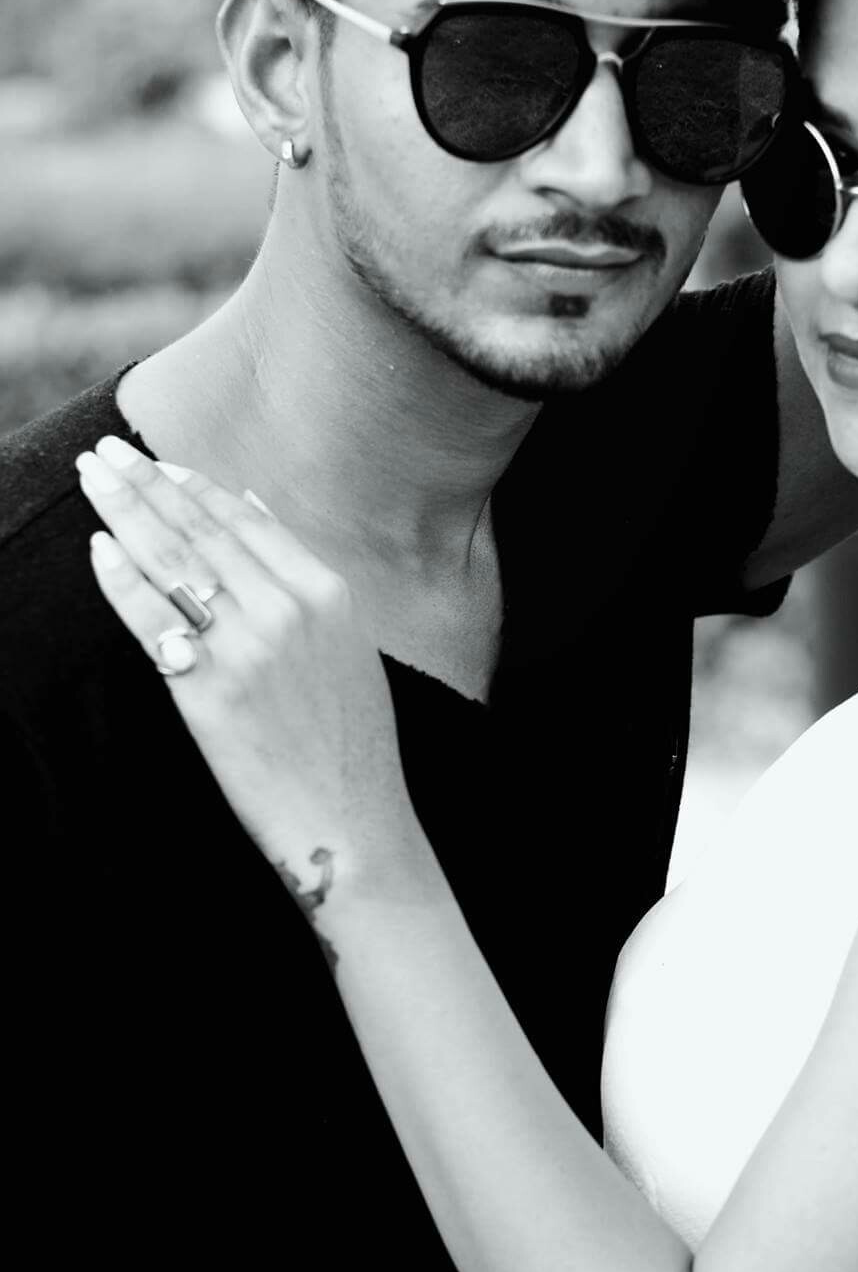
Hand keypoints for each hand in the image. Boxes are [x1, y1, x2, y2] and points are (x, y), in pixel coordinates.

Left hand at [78, 436, 425, 906]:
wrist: (352, 820)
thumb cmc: (351, 738)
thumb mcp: (348, 641)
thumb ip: (302, 572)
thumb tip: (254, 501)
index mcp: (327, 591)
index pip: (244, 518)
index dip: (192, 484)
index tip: (154, 462)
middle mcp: (286, 609)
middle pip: (200, 529)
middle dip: (144, 483)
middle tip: (104, 451)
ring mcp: (246, 648)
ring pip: (171, 562)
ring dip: (123, 512)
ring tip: (90, 478)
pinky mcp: (209, 690)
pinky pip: (152, 621)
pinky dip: (120, 581)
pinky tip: (97, 549)